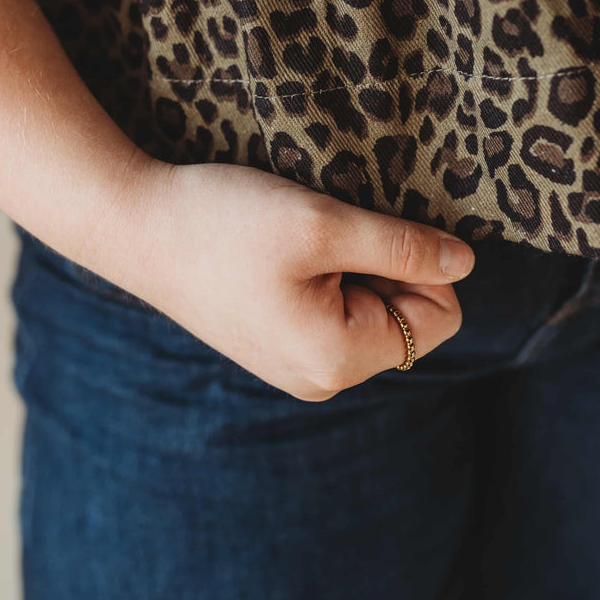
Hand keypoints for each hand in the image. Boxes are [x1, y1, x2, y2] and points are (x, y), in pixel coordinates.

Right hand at [85, 156, 474, 401]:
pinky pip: (332, 311)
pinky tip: (278, 253)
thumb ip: (402, 246)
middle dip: (381, 265)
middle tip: (323, 234)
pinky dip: (322, 273)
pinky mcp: (273, 344)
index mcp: (337, 359)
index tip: (363, 232)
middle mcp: (320, 377)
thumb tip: (465, 263)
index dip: (419, 263)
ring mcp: (294, 365)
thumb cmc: (224, 221)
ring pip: (368, 310)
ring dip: (350, 265)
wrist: (134, 225)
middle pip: (405, 317)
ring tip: (296, 243)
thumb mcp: (323, 223)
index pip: (438, 316)